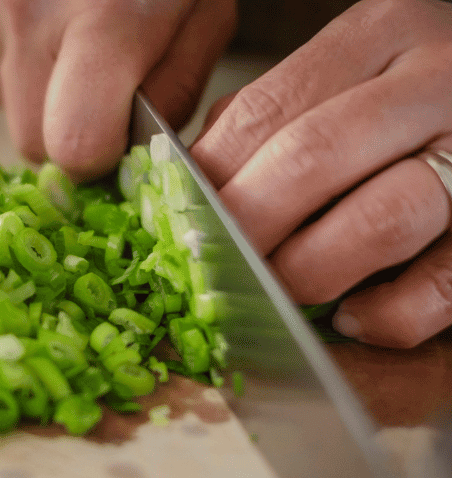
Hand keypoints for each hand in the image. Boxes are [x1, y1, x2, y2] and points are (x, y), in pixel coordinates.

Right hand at [0, 0, 235, 177]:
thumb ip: (174, 86)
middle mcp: (29, 16)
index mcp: (106, 20)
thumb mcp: (201, 10)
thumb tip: (130, 151)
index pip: (76, 148)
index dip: (100, 156)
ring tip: (63, 42)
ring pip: (1, 116)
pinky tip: (22, 41)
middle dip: (66, 130)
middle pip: (34, 143)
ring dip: (34, 100)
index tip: (114, 140)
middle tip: (95, 82)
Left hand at [191, 0, 451, 347]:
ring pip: (379, 221)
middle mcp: (435, 82)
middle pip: (309, 160)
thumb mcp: (346, 73)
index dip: (208, 177)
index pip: (264, 110)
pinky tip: (353, 317)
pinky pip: (442, 284)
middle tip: (212, 267)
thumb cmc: (406, 101)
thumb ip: (273, 115)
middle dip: (245, 227)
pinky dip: (388, 313)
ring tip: (277, 292)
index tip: (178, 222)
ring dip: (308, 272)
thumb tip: (190, 182)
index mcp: (381, 33)